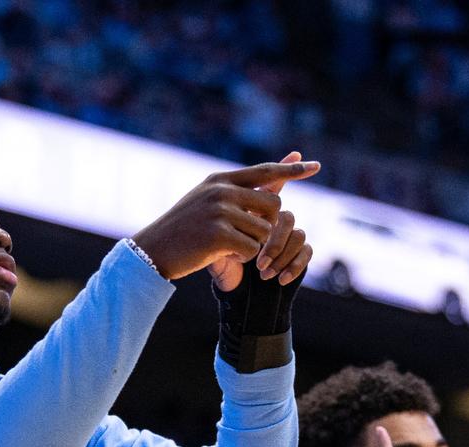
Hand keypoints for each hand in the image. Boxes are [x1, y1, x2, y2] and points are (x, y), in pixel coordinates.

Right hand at [133, 158, 318, 280]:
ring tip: (226, 246)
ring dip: (252, 244)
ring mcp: (219, 211)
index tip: (315, 166)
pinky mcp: (218, 235)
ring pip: (263, 231)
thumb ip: (238, 190)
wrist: (153, 251)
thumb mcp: (208, 201)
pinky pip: (251, 249)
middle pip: (273, 205)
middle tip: (247, 236)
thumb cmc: (184, 229)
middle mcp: (222, 190)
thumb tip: (270, 180)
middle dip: (267, 225)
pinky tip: (223, 255)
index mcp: (220, 179)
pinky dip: (243, 257)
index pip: (265, 172)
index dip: (292, 170)